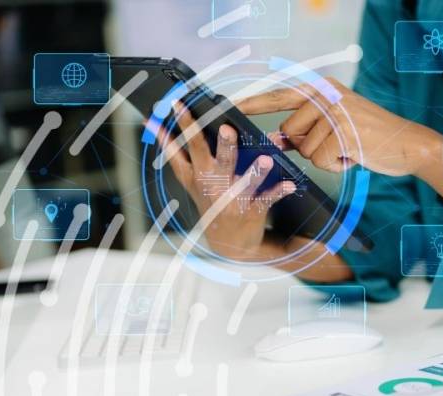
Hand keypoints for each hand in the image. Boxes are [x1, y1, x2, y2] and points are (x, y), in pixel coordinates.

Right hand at [160, 101, 295, 260]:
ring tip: (266, 160)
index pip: (181, 148)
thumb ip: (174, 152)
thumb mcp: (189, 180)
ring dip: (255, 172)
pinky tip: (290, 184)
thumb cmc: (211, 202)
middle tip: (227, 128)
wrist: (229, 244)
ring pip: (245, 182)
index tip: (178, 105)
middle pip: (216, 161)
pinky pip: (267, 199)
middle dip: (220, 144)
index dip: (179, 127)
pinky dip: (279, 191)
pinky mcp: (252, 210)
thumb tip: (152, 123)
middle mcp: (212, 185)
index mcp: (195, 175)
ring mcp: (232, 199)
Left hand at [235, 78, 442, 176]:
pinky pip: (321, 160)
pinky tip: (355, 156)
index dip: (253, 103)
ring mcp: (336, 111)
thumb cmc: (371, 138)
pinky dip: (337, 165)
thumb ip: (305, 131)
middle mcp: (327, 95)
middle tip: (338, 144)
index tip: (227, 107)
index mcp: (323, 89)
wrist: (409, 144)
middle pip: (289, 131)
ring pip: (305, 148)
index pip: (279, 96)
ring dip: (325, 157)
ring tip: (349, 148)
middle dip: (308, 146)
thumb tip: (275, 140)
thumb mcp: (336, 128)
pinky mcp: (345, 131)